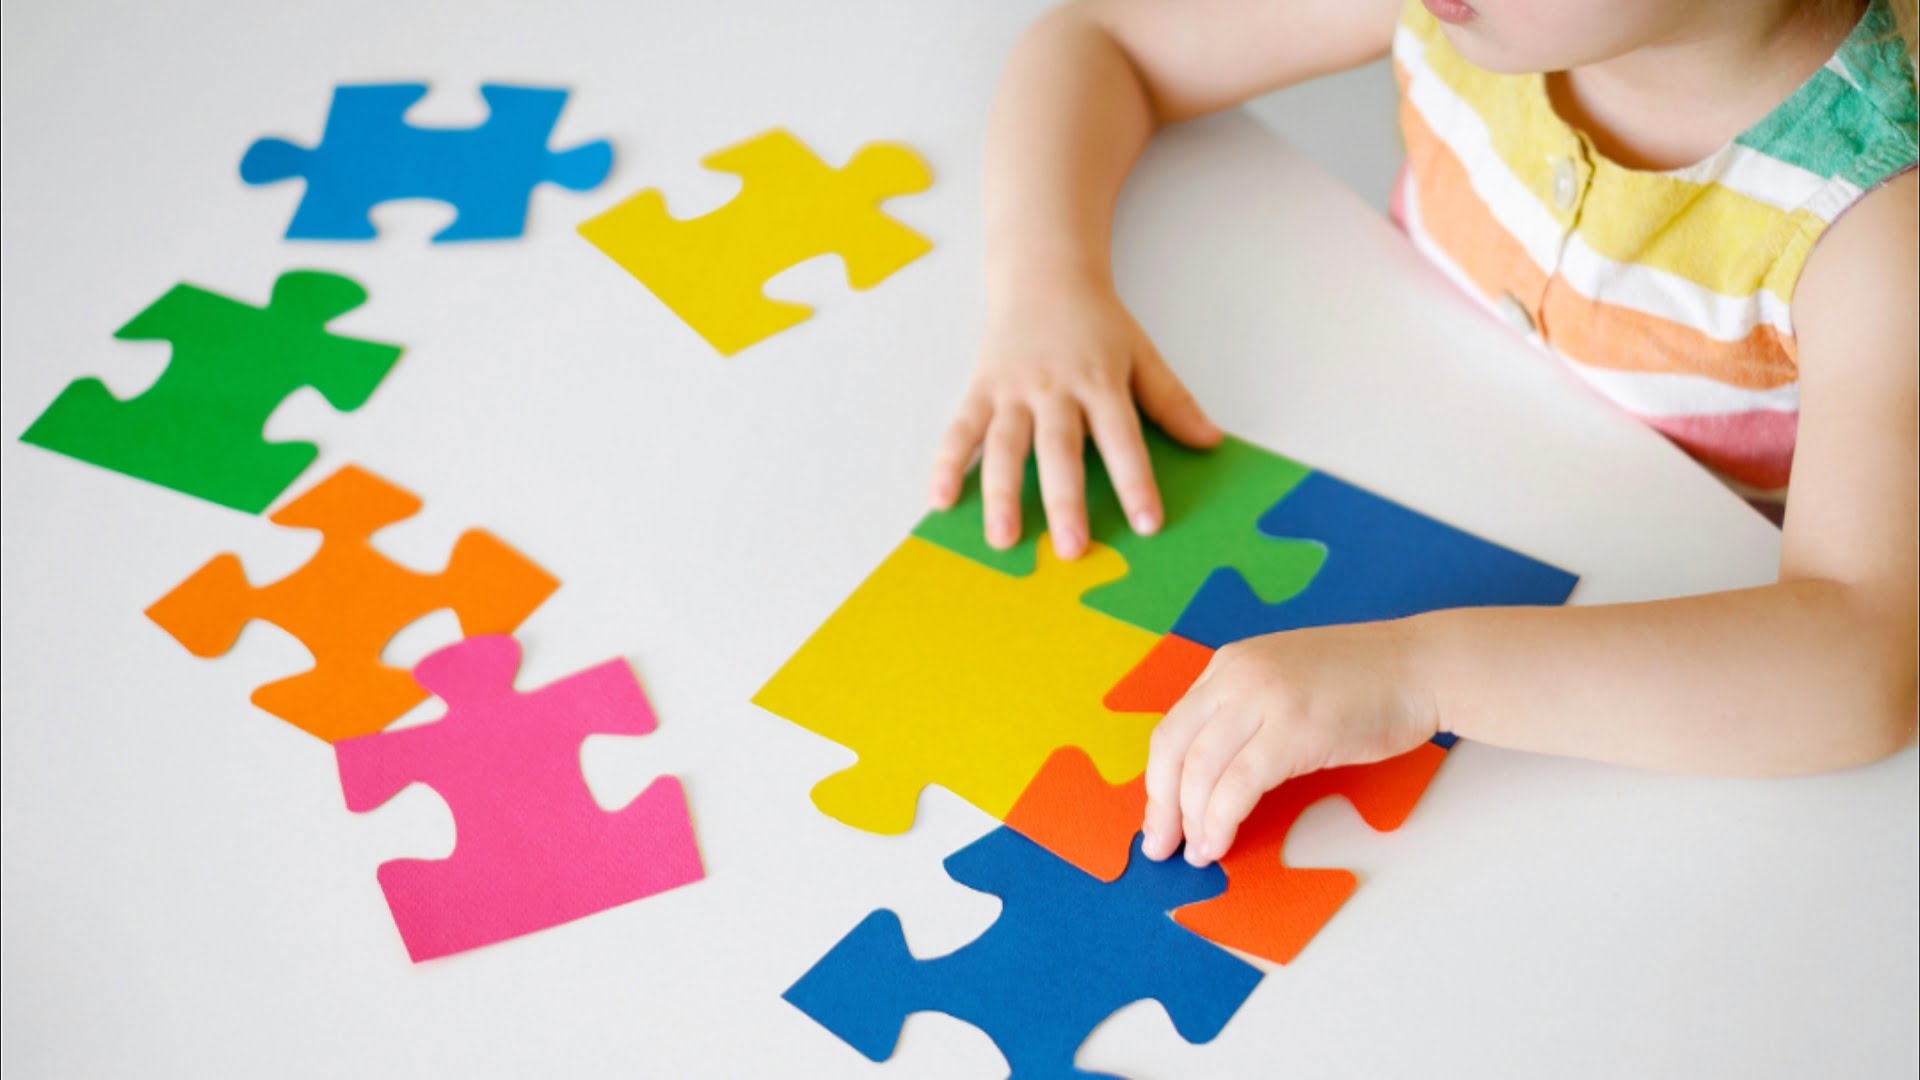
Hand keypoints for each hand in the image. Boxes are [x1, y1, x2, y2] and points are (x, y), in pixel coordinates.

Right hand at [927, 275, 1219, 558]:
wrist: (1041, 273)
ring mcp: (1012, 391)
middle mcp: (1054, 389)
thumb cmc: (1095, 323)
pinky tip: (940, 499)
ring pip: (1005, 446)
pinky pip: (960, 430)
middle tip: (1071, 549)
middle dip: (1064, 501)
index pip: (1121, 438)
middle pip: (1059, 450)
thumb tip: (1210, 441)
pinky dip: (947, 464)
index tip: (1147, 524)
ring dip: (1002, 493)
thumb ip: (1171, 400)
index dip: (1135, 481)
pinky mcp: (980, 390)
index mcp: (1100, 382)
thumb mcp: (1141, 354)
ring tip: (1003, 539)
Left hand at [1140, 621, 1440, 865]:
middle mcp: (1236, 676)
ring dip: (1192, 821)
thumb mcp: (1284, 682)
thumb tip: (1210, 775)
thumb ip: (1245, 713)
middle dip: (1160, 806)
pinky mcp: (1293, 730)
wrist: (1421, 666)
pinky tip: (1220, 842)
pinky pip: (1238, 785)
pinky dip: (1221, 820)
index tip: (1159, 817)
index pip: (1173, 727)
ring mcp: (1264, 700)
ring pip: (1201, 770)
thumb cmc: (1363, 683)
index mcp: (1229, 665)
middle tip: (1160, 846)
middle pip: (1173, 749)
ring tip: (1197, 852)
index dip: (1158, 779)